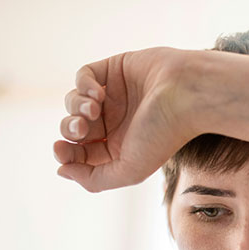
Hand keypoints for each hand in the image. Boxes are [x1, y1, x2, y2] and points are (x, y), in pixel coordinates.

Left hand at [54, 47, 194, 191]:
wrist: (186, 95)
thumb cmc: (164, 134)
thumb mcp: (130, 170)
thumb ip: (94, 179)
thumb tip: (62, 170)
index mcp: (119, 148)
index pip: (80, 153)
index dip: (66, 154)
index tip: (63, 151)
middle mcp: (115, 123)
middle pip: (73, 129)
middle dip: (69, 130)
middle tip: (81, 129)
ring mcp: (114, 95)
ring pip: (74, 102)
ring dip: (75, 107)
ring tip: (93, 109)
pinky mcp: (114, 70)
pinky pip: (83, 76)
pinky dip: (82, 85)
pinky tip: (97, 93)